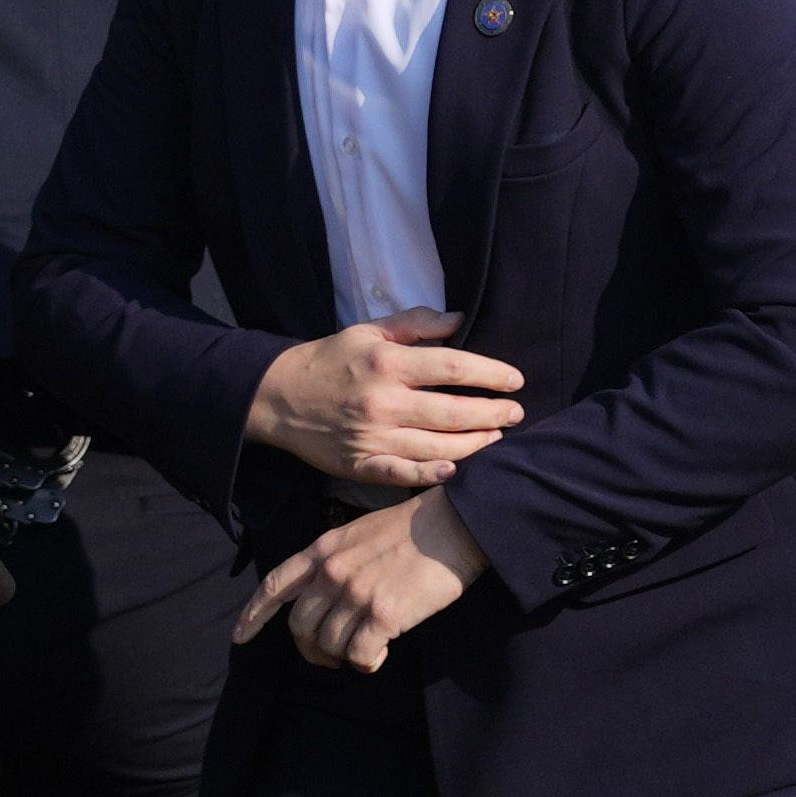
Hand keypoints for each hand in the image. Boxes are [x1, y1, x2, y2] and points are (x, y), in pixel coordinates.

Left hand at [236, 489, 489, 671]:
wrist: (453, 524)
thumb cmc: (413, 529)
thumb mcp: (358, 534)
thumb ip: (335, 561)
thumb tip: (326, 598)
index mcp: (323, 549)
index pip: (276, 585)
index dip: (254, 615)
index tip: (240, 636)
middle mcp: (332, 572)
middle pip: (299, 626)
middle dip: (309, 648)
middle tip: (328, 655)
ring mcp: (356, 594)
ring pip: (329, 644)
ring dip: (343, 655)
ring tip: (362, 650)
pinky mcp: (383, 615)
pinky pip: (360, 656)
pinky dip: (367, 662)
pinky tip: (380, 654)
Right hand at [244, 309, 523, 484]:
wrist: (279, 396)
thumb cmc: (330, 360)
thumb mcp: (368, 331)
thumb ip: (415, 324)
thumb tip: (459, 320)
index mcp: (387, 364)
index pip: (454, 367)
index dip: (491, 374)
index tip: (515, 380)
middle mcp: (383, 402)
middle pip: (454, 411)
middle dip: (494, 413)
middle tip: (516, 414)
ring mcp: (372, 437)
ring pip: (438, 447)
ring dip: (475, 444)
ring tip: (495, 438)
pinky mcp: (361, 464)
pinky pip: (403, 475)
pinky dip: (431, 476)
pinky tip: (454, 471)